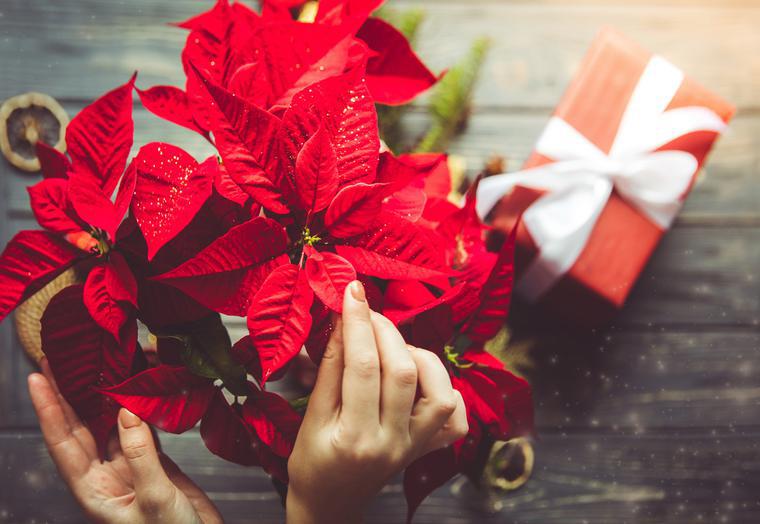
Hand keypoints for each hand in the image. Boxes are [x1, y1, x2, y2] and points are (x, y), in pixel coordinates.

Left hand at [28, 359, 222, 523]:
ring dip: (103, 397)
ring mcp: (130, 469)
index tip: (38, 378)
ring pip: (109, 426)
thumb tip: (127, 410)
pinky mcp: (156, 465)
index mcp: (94, 491)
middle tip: (59, 360)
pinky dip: (138, 409)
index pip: (63, 443)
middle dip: (66, 395)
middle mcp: (106, 477)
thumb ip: (141, 455)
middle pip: (78, 429)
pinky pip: (141, 430)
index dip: (49, 409)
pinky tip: (137, 391)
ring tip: (96, 367)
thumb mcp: (154, 499)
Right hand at [286, 281, 467, 523]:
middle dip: (385, 331)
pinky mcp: (428, 447)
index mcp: (355, 438)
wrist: (332, 503)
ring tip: (389, 348)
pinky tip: (418, 377)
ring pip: (440, 390)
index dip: (358, 323)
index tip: (351, 291)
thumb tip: (344, 319)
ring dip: (416, 355)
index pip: (362, 368)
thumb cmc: (312, 463)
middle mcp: (393, 444)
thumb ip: (329, 368)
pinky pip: (454, 415)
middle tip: (366, 311)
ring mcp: (416, 447)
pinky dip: (443, 386)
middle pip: (403, 372)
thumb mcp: (310, 417)